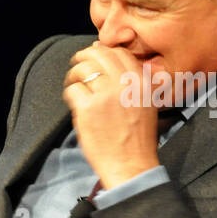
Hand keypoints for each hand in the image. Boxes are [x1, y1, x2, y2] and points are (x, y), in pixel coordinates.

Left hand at [63, 42, 160, 188]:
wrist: (132, 166)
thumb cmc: (137, 140)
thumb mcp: (146, 104)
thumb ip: (132, 82)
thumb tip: (106, 56)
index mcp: (142, 83)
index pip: (120, 53)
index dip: (104, 51)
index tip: (95, 58)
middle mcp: (125, 85)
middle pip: (99, 55)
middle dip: (84, 56)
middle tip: (77, 64)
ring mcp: (106, 96)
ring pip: (83, 69)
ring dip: (74, 74)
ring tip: (73, 83)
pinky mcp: (89, 109)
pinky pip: (73, 89)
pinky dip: (69, 93)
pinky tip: (73, 102)